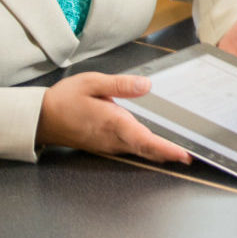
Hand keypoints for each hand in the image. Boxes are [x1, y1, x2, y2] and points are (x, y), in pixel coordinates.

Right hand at [36, 72, 189, 163]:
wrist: (41, 119)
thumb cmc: (65, 99)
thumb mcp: (91, 83)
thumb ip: (120, 85)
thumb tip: (146, 85)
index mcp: (112, 123)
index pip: (144, 139)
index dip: (165, 149)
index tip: (183, 154)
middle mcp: (114, 139)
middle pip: (148, 150)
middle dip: (171, 154)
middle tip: (195, 155)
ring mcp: (110, 145)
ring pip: (141, 151)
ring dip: (161, 152)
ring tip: (184, 149)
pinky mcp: (107, 146)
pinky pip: (132, 149)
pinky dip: (149, 149)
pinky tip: (160, 143)